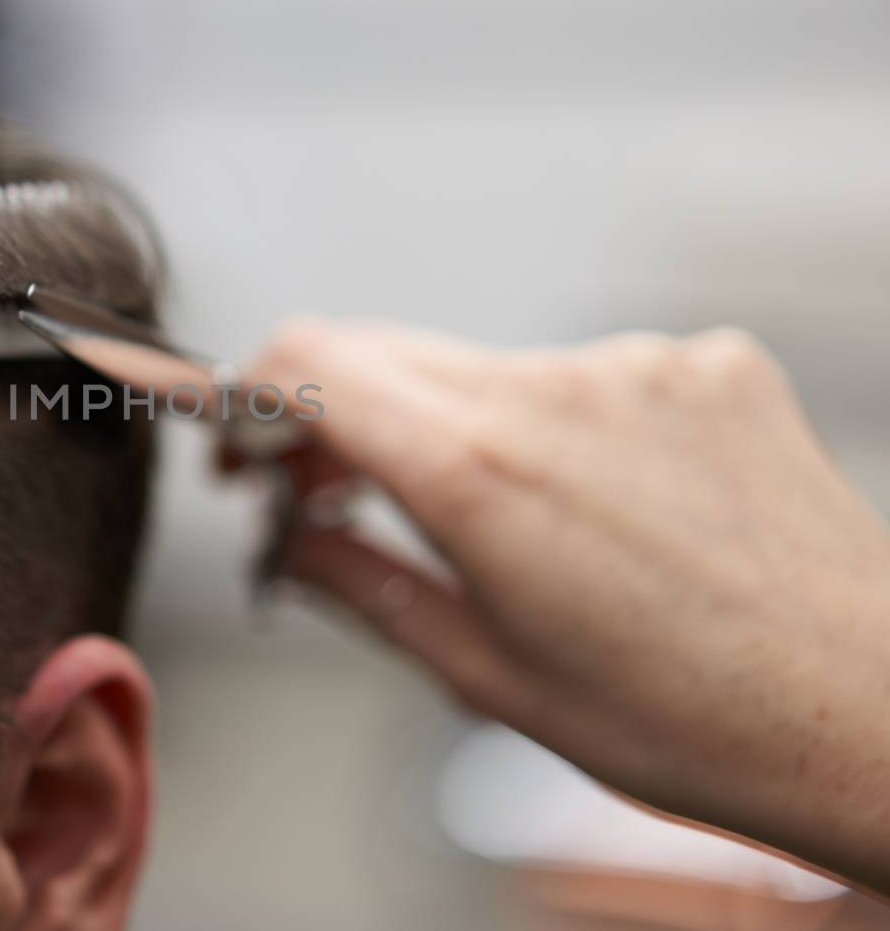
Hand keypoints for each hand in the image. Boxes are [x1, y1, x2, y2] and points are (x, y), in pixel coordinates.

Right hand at [249, 320, 889, 891]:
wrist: (871, 709)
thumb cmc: (690, 721)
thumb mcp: (485, 675)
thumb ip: (360, 582)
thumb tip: (286, 539)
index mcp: (483, 472)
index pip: (310, 361)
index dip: (251, 395)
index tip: (247, 448)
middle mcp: (557, 388)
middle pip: (383, 352)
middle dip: (334, 416)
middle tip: (329, 493)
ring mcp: (640, 364)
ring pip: (480, 363)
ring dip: (448, 425)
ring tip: (485, 524)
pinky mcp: (705, 361)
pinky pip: (582, 369)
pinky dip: (553, 423)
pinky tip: (593, 505)